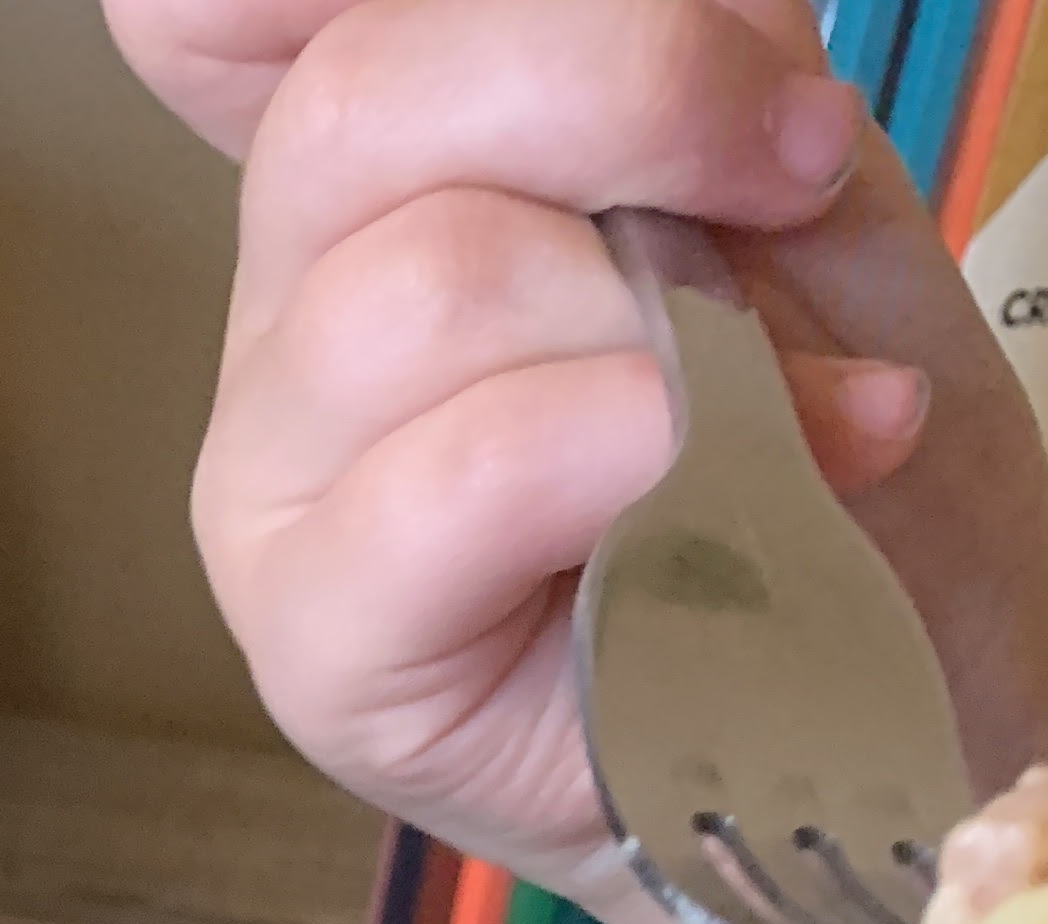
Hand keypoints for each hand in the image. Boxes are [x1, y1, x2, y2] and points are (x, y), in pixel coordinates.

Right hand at [104, 0, 1047, 896]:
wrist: (886, 684)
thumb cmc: (818, 435)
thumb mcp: (773, 171)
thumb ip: (683, 46)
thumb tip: (683, 11)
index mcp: (371, 165)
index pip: (209, 14)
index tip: (586, 30)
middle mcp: (290, 305)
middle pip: (356, 100)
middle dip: (626, 86)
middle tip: (790, 164)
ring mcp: (278, 482)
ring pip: (419, 286)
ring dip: (645, 322)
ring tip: (753, 406)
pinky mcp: (316, 644)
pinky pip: (436, 490)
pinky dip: (594, 459)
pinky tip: (691, 492)